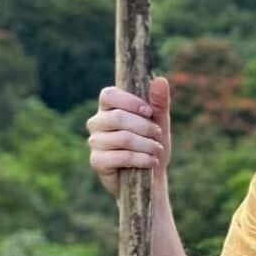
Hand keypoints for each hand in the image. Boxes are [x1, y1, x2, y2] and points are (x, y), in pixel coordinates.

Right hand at [85, 76, 172, 196]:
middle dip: (145, 127)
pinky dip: (141, 159)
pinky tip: (151, 162)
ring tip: (157, 150)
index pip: (109, 94)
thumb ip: (159, 102)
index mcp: (109, 108)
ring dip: (147, 145)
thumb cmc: (153, 143)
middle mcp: (97, 122)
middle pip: (117, 117)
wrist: (151, 175)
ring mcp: (95, 142)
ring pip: (122, 138)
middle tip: (158, 135)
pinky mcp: (97, 161)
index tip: (149, 112)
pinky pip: (120, 157)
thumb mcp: (160, 121)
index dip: (129, 101)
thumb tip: (160, 80)